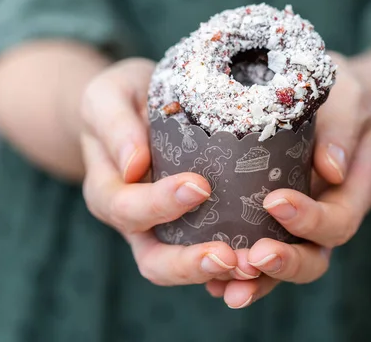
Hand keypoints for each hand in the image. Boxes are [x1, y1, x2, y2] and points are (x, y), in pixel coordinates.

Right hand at [80, 59, 238, 285]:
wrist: (137, 106)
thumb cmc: (122, 97)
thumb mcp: (108, 97)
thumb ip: (114, 125)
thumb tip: (133, 166)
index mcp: (108, 192)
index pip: (128, 209)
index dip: (161, 204)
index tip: (200, 186)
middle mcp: (134, 222)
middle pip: (154, 261)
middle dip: (189, 263)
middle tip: (228, 255)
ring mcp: (164, 229)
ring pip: (183, 269)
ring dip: (217, 272)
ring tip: (253, 265)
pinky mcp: (194, 227)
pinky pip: (209, 255)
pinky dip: (232, 266)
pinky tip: (262, 260)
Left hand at [205, 52, 370, 307]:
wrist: (325, 102)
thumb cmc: (338, 97)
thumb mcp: (348, 100)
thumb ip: (343, 130)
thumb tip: (331, 170)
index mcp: (353, 192)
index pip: (338, 220)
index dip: (310, 220)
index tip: (275, 202)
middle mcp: (327, 216)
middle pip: (315, 257)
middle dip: (285, 262)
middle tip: (254, 256)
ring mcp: (297, 226)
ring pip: (282, 267)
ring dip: (256, 280)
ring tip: (224, 286)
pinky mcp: (269, 224)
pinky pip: (255, 257)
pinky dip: (235, 273)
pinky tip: (208, 280)